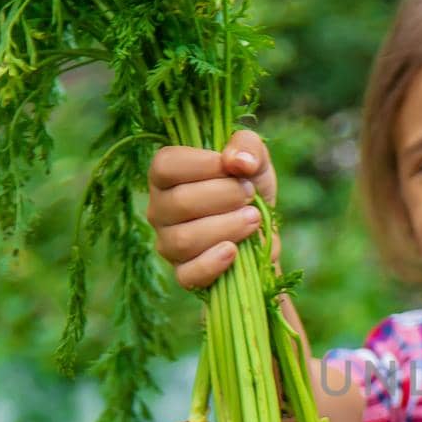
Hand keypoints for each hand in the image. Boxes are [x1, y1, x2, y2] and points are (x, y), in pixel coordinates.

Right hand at [146, 129, 279, 289]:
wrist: (262, 232)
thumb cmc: (249, 188)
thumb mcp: (254, 159)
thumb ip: (247, 146)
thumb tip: (238, 161)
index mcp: (166, 175)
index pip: (166, 166)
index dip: (203, 165)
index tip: (235, 169)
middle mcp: (159, 209)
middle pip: (180, 202)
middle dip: (224, 196)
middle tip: (250, 194)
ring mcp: (168, 244)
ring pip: (185, 239)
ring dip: (227, 227)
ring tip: (254, 219)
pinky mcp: (184, 274)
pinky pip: (188, 275)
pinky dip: (212, 264)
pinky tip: (233, 251)